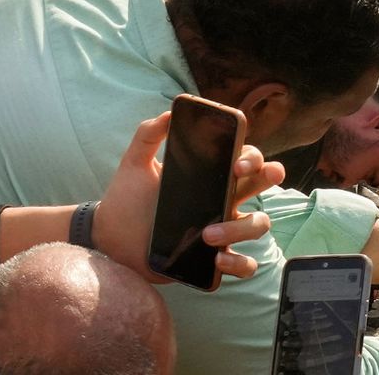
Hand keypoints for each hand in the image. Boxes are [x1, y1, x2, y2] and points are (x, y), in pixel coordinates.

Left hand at [93, 112, 283, 283]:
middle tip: (243, 178)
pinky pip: (244, 265)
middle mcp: (223, 201)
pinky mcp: (213, 260)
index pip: (246, 159)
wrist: (109, 239)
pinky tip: (217, 261)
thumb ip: (148, 135)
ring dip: (242, 228)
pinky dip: (239, 264)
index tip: (236, 163)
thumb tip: (169, 113)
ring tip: (208, 235)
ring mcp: (223, 231)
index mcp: (211, 176)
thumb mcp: (134, 163)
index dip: (252, 158)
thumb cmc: (125, 199)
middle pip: (262, 186)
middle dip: (268, 177)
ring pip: (259, 226)